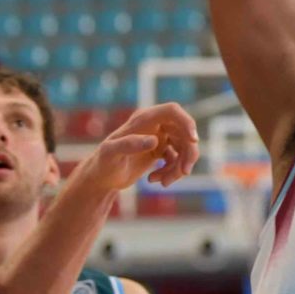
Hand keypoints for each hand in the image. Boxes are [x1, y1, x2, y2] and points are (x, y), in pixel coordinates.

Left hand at [73, 103, 199, 192]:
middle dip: (187, 153)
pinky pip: (177, 158)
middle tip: (183, 172)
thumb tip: (154, 141)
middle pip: (184, 132)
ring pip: (183, 148)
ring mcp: (158, 137)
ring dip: (178, 167)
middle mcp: (154, 125)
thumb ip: (129, 144)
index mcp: (144, 119)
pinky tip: (154, 180)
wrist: (100, 178)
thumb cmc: (102, 164)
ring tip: (163, 182)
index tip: (194, 140)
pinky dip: (171, 171)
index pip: (172, 111)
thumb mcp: (111, 154)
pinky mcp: (159, 150)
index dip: (186, 122)